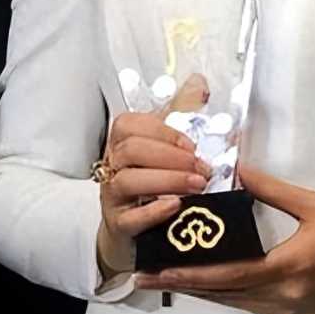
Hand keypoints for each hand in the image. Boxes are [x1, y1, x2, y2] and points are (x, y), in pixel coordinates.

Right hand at [97, 77, 211, 275]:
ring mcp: (113, 197)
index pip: (129, 124)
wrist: (134, 230)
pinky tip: (175, 205)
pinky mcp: (119, 226)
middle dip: (171, 156)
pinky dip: (153, 211)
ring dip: (168, 180)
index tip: (191, 143)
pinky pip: (129, 218)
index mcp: (123, 142)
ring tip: (197, 184)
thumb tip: (199, 83)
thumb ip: (181, 112)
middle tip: (201, 166)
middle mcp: (113, 166)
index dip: (162, 131)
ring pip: (128, 180)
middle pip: (130, 150)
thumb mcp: (165, 144)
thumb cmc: (151, 181)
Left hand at [134, 163, 314, 313]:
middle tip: (147, 275)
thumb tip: (239, 170)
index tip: (159, 268)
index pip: (228, 274)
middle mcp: (281, 299)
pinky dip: (225, 294)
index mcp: (286, 268)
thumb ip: (274, 191)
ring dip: (200, 291)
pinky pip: (249, 306)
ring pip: (233, 303)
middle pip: (222, 294)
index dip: (190, 273)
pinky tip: (209, 283)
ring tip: (168, 277)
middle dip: (183, 284)